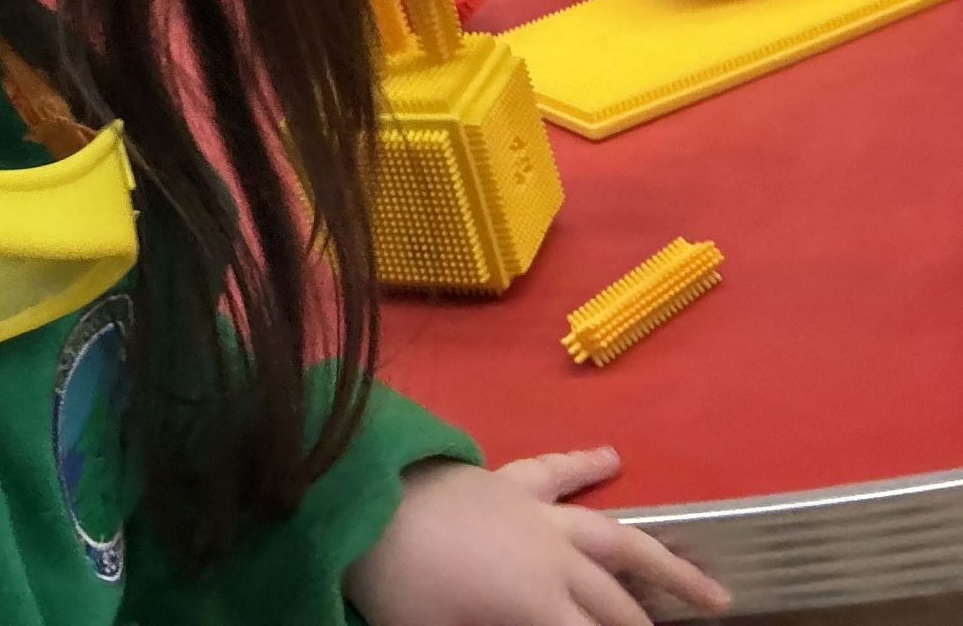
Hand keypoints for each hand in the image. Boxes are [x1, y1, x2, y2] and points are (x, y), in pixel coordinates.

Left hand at [347, 450, 729, 624]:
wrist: (351, 498)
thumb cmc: (392, 583)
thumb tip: (523, 623)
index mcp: (537, 605)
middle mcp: (553, 558)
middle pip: (616, 606)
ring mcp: (533, 514)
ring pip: (616, 539)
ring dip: (665, 566)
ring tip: (713, 591)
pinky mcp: (504, 482)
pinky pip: (553, 472)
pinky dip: (583, 464)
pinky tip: (611, 456)